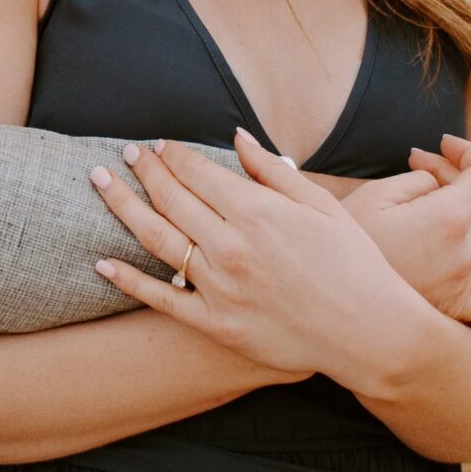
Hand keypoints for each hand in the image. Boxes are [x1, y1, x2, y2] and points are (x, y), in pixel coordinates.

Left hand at [89, 130, 416, 382]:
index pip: (197, 172)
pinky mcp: (216, 324)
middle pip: (171, 198)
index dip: (172, 155)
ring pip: (156, 239)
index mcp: (258, 212)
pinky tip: (102, 262)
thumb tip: (237, 138)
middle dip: (143, 171)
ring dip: (123, 206)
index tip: (157, 144)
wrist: (370, 333)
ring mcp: (220, 287)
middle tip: (122, 154)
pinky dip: (128, 280)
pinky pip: (161, 298)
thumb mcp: (321, 206)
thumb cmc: (354, 263)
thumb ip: (272, 171)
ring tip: (100, 183)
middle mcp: (231, 246)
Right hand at [343, 149, 470, 327]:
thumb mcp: (374, 196)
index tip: (443, 145)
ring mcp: (463, 287)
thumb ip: (420, 182)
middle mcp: (465, 255)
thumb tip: (440, 186)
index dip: (469, 151)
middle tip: (428, 170)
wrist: (328, 301)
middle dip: (466, 178)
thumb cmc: (342, 244)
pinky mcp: (454, 313)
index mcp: (448, 219)